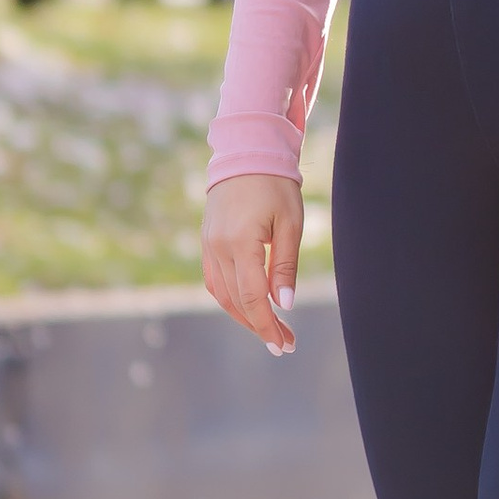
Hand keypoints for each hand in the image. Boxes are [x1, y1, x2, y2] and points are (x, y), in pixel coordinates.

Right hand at [203, 173, 301, 354]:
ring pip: (221, 294)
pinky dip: (230, 298)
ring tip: (269, 329)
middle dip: (259, 326)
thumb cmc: (276, 185)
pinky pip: (214, 280)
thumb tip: (285, 305)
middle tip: (284, 343)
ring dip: (244, 316)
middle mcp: (218, 248)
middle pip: (235, 301)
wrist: (246, 153)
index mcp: (241, 243)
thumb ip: (285, 266)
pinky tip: (249, 306)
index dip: (267, 325)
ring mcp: (208, 245)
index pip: (252, 297)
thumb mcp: (291, 224)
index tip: (284, 344)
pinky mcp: (207, 242)